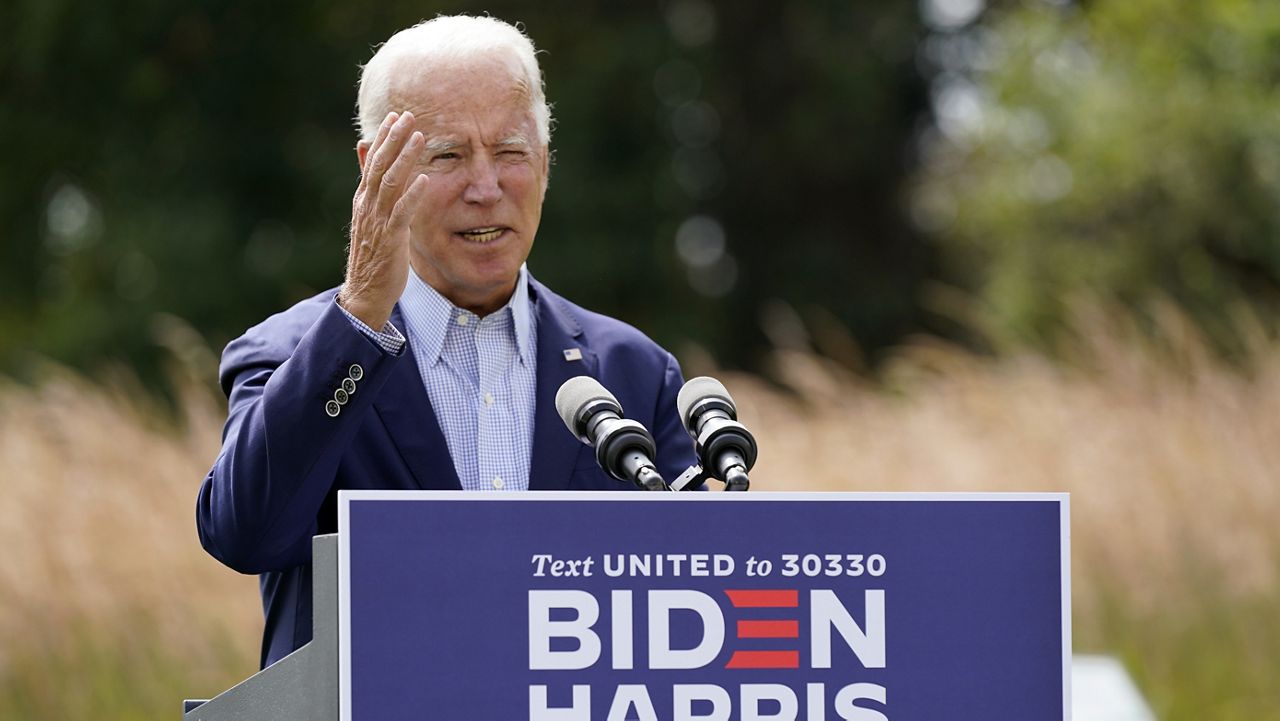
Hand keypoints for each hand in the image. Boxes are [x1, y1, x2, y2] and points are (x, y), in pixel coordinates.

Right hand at [338, 111, 428, 328]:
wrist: (365, 293)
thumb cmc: (374, 257)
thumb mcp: (373, 222)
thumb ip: (375, 196)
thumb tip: (375, 175)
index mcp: (363, 201)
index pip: (373, 163)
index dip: (384, 139)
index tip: (396, 116)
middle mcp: (367, 207)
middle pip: (380, 166)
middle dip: (393, 139)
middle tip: (408, 116)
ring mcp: (377, 222)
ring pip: (390, 183)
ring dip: (404, 158)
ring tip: (419, 137)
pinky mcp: (390, 239)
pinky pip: (402, 212)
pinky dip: (413, 194)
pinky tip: (425, 178)